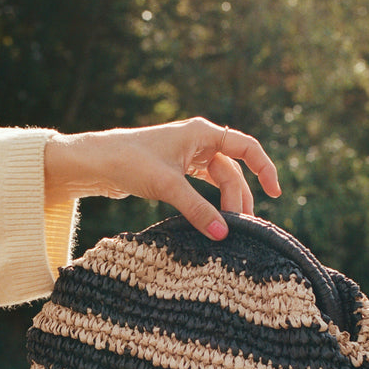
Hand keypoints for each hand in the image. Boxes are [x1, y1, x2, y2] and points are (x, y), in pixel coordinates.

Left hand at [45, 116, 281, 239]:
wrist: (93, 162)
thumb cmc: (128, 161)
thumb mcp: (167, 186)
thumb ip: (197, 210)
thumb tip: (223, 235)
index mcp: (201, 132)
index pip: (246, 147)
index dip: (264, 168)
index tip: (275, 193)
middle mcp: (198, 141)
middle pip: (232, 171)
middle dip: (238, 197)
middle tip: (240, 227)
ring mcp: (186, 156)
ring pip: (218, 181)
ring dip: (225, 203)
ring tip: (229, 228)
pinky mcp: (175, 172)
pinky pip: (202, 188)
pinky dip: (209, 203)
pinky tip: (212, 221)